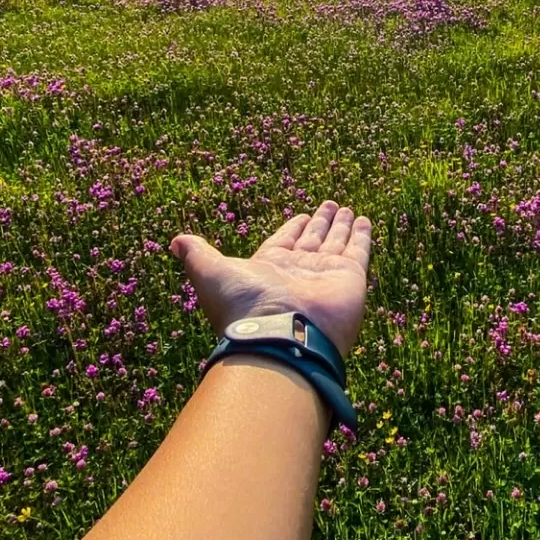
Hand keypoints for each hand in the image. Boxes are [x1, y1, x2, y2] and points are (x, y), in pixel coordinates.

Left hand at [170, 201, 371, 358]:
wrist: (279, 334)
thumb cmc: (243, 305)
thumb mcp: (210, 272)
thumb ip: (197, 254)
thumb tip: (174, 241)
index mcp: (270, 268)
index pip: (285, 241)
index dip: (293, 228)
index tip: (302, 215)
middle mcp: (299, 271)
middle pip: (312, 241)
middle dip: (320, 224)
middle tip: (330, 205)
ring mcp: (326, 275)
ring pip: (336, 243)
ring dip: (341, 226)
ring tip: (348, 209)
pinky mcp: (350, 278)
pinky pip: (358, 250)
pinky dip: (362, 236)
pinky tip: (364, 220)